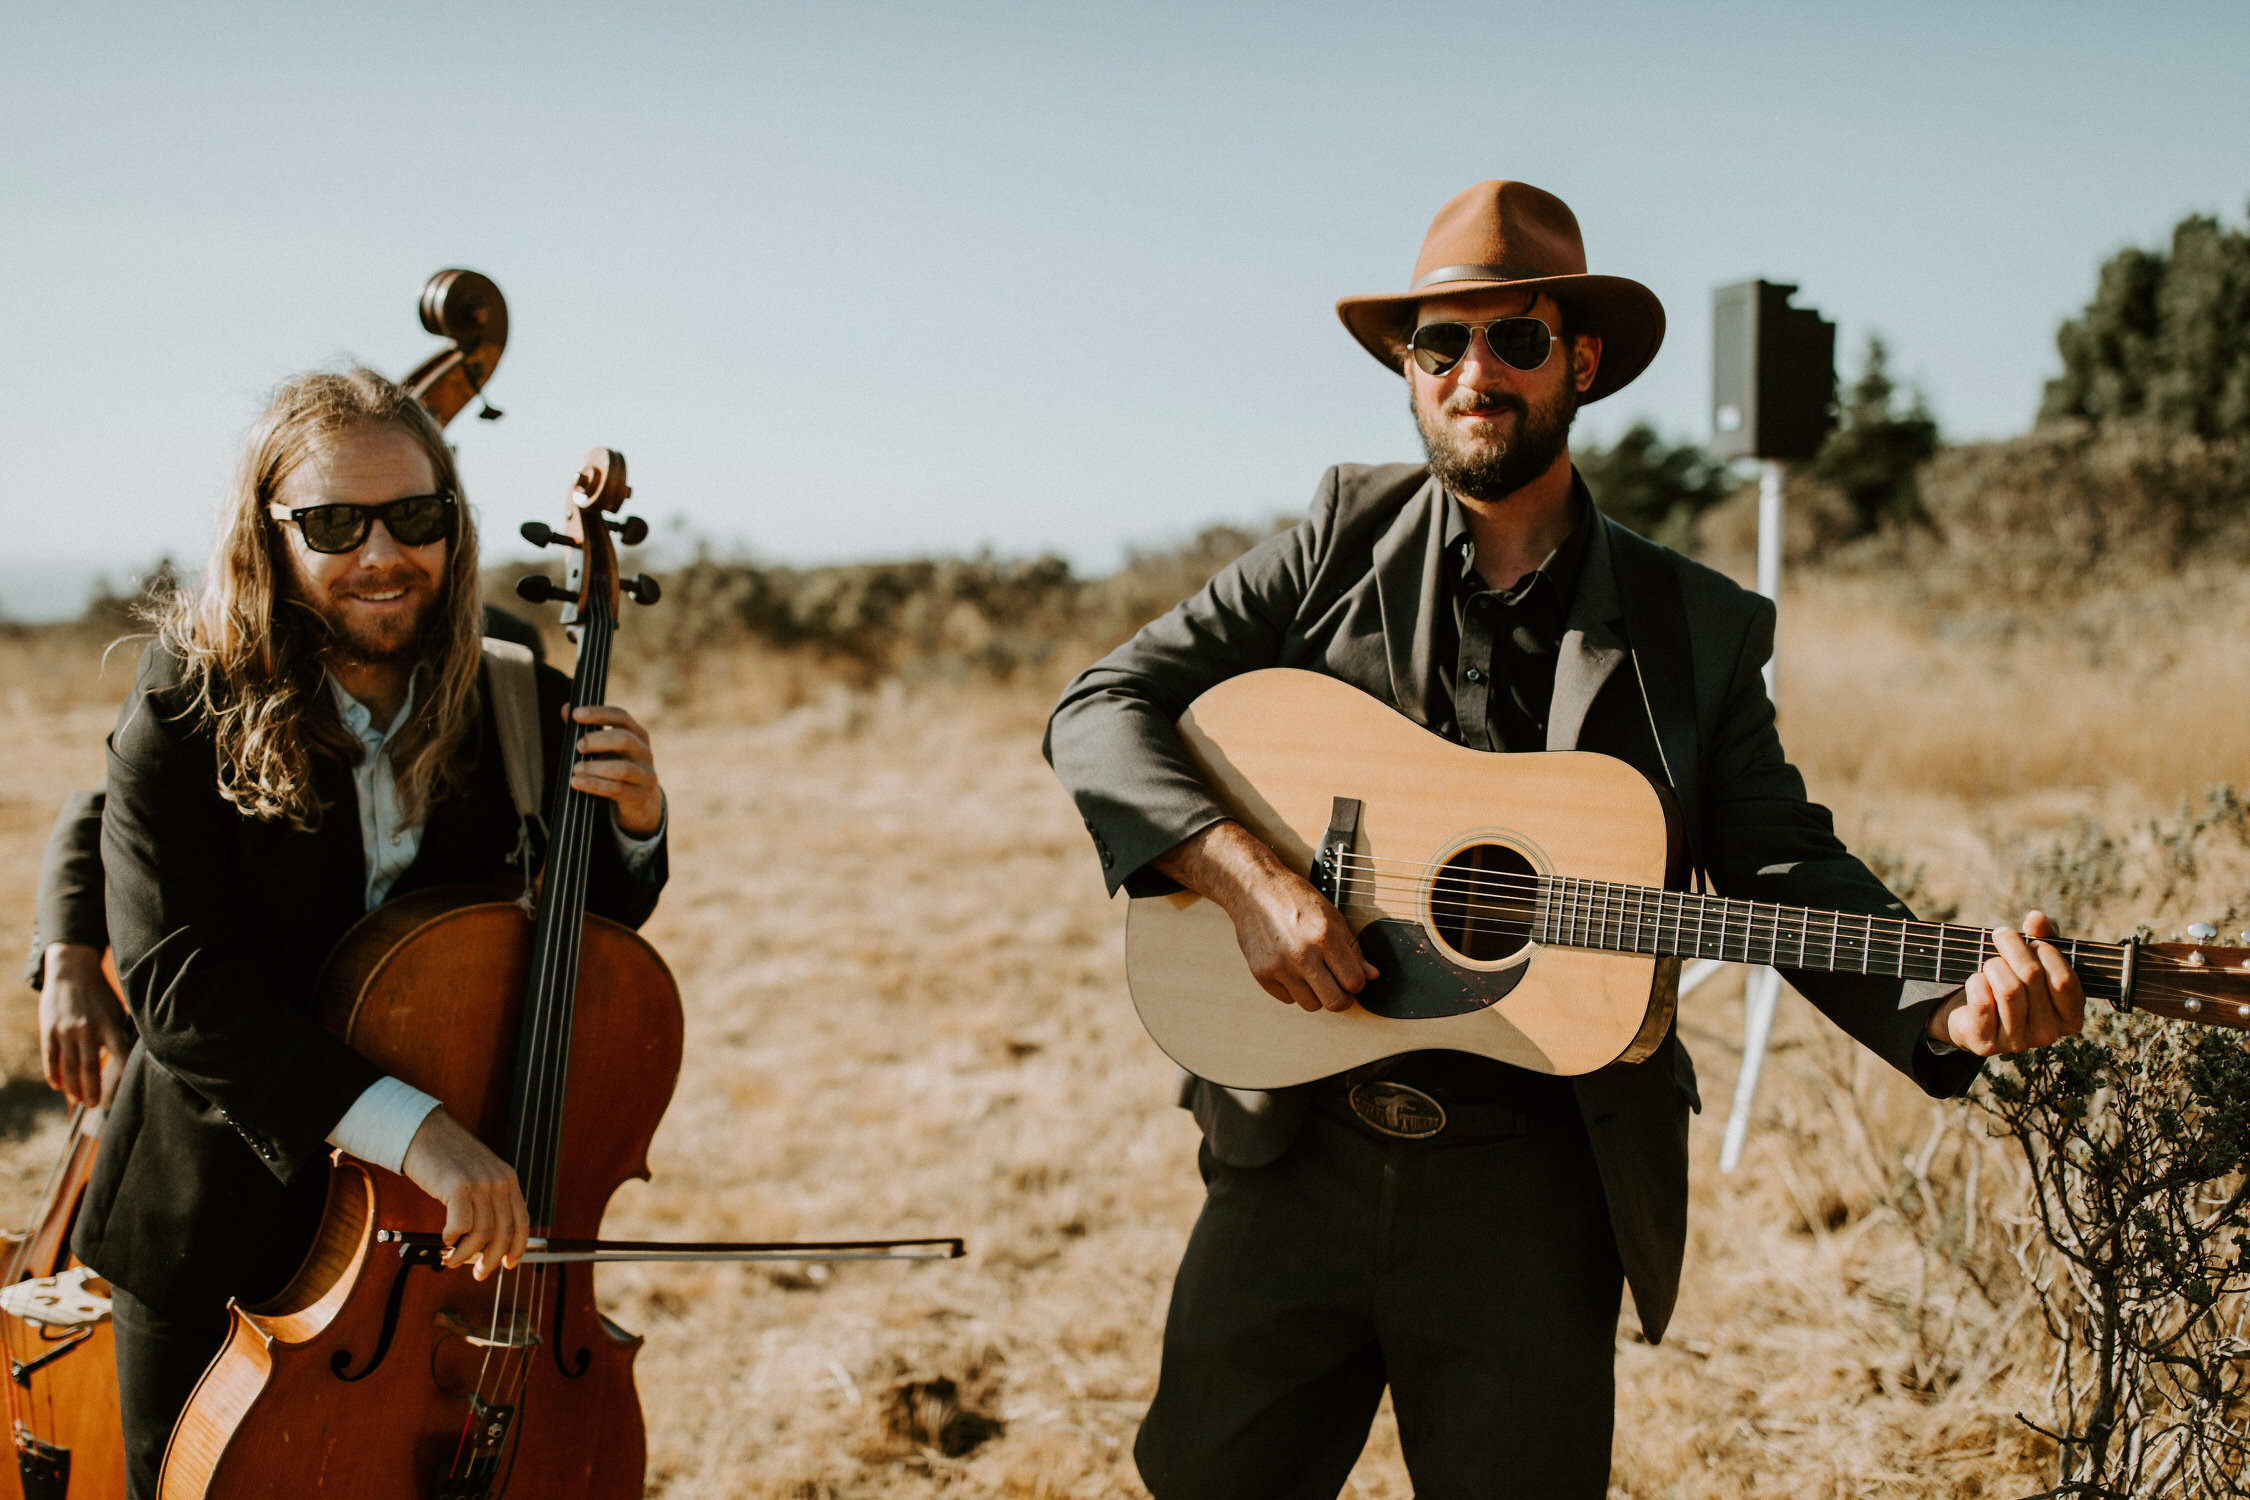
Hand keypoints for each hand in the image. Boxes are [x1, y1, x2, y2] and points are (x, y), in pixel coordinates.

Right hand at [39, 943, 130, 1107]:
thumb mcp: (117, 1010)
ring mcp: (66, 1031)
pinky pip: (51, 1057)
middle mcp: (88, 1029)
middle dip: (93, 1090)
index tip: (124, 1094)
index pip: (121, 1056)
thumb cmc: (100, 994)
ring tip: (78, 1101)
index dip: (122, 1077)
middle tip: (95, 1105)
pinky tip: (57, 1085)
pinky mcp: (49, 1030)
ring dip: (73, 1087)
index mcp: (110, 1024)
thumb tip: (128, 1059)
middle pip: (90, 1068)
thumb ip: (119, 1033)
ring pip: (69, 1067)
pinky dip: (53, 1074)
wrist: (71, 971)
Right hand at [400, 1109, 528, 1278]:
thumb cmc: (446, 1158)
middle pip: (503, 1233)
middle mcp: (499, 1181)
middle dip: (491, 1260)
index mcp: (508, 1179)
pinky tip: (445, 1238)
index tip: (509, 1264)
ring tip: (452, 1259)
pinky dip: (453, 1239)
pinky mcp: (459, 1186)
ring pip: (482, 1234)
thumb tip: (482, 1243)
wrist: (424, 1133)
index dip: (517, 1247)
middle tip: (478, 1273)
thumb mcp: (477, 1175)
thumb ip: (485, 1201)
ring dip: (466, 1254)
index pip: (522, 1221)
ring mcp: (480, 1183)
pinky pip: (461, 1225)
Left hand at [565, 703, 662, 835]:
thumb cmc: (618, 769)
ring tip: (575, 769)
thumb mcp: (605, 749)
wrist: (641, 801)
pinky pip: (618, 789)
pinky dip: (595, 785)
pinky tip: (578, 782)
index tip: (576, 714)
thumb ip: (587, 730)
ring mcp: (645, 775)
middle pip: (625, 738)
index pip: (621, 717)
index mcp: (637, 735)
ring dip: (595, 767)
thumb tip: (566, 708)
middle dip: (598, 740)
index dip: (599, 713)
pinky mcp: (640, 796)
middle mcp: (644, 752)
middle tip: (578, 746)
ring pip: (623, 768)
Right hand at [1152, 821, 1377, 1012]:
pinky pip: (1287, 999)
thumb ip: (1353, 948)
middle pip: (1335, 1003)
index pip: (1354, 982)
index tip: (1350, 977)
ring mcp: (1280, 966)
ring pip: (1311, 1006)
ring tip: (1311, 974)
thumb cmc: (1296, 899)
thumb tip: (1372, 975)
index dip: (1357, 982)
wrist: (1254, 889)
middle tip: (1338, 987)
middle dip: (1342, 999)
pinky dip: (1293, 989)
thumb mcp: (1332, 916)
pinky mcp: (1262, 974)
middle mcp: (1303, 954)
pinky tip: (1291, 969)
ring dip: (1316, 995)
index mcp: (1325, 936)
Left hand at [1929, 910, 2086, 1055]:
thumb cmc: (2013, 982)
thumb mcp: (2034, 959)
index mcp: (2070, 1018)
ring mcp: (2018, 1043)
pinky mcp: (1986, 1044)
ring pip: (2008, 989)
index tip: (2031, 939)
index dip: (2046, 952)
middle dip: (2013, 947)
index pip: (2064, 980)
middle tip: (2002, 935)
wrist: (1974, 1017)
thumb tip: (2037, 917)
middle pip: (2032, 977)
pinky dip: (1976, 982)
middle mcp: (2048, 1035)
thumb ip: (2043, 937)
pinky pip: (1982, 1001)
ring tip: (1990, 962)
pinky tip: (1977, 980)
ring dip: (1994, 965)